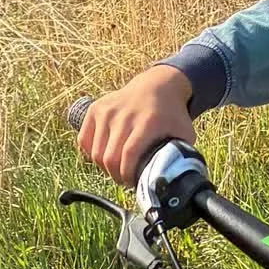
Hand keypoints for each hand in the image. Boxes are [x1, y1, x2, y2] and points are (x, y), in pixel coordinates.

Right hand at [76, 65, 197, 187]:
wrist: (157, 86)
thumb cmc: (171, 115)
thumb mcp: (185, 133)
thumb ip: (182, 155)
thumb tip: (179, 180)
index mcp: (147, 122)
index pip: (129, 155)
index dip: (127, 174)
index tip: (133, 183)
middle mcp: (124, 115)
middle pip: (109, 158)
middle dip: (116, 176)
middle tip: (124, 180)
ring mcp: (107, 111)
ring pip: (96, 153)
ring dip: (104, 167)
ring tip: (116, 169)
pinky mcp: (95, 109)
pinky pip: (84, 140)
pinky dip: (91, 153)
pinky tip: (103, 155)